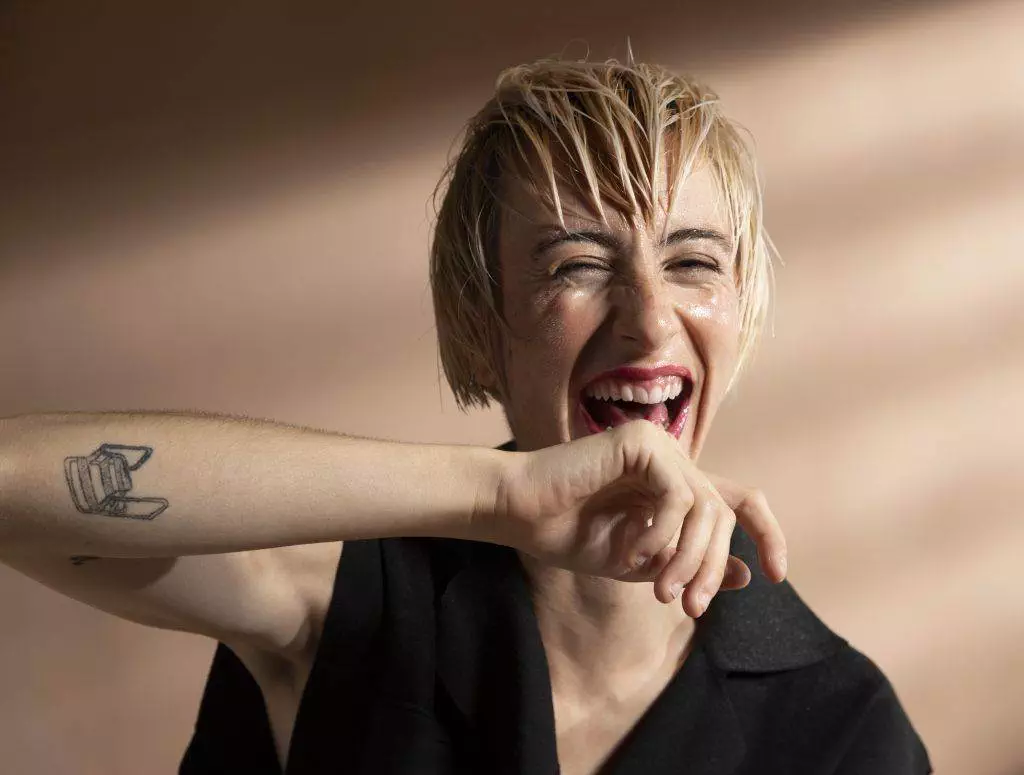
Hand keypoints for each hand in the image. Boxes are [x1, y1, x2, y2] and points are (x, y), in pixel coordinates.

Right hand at [491, 420, 786, 617]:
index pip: (740, 502)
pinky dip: (663, 534)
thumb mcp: (643, 565)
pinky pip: (678, 495)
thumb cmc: (570, 535)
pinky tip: (635, 553)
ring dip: (688, 559)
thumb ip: (690, 565)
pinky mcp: (641, 442)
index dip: (768, 535)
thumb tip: (747, 574)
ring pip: (707, 507)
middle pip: (725, 514)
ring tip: (659, 590)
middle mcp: (674, 460)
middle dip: (711, 567)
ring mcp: (659, 446)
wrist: (519, 514)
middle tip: (688, 607)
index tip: (777, 577)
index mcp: (675, 485)